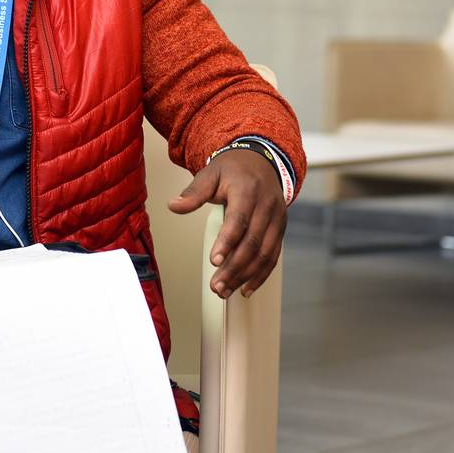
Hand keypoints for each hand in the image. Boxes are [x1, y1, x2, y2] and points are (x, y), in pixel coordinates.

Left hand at [168, 149, 286, 298]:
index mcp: (248, 191)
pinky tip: (246, 288)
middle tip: (216, 286)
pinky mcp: (280, 230)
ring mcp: (276, 219)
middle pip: (252, 242)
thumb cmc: (233, 170)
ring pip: (264, 253)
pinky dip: (261, 275)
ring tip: (226, 291)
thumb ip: (193, 192)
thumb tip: (173, 205)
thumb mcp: (210, 173)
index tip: (214, 260)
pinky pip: (273, 256)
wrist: (262, 161)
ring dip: (246, 276)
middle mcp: (266, 206)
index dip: (227, 242)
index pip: (239, 219)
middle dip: (234, 268)